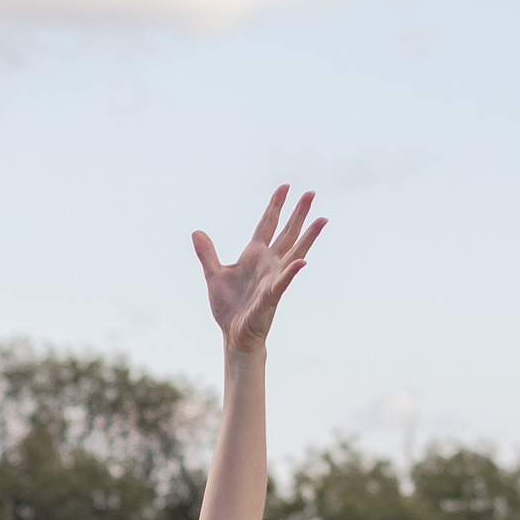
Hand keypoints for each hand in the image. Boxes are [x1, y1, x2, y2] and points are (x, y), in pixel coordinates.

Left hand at [193, 183, 322, 353]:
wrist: (233, 333)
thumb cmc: (228, 307)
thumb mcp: (213, 274)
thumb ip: (207, 253)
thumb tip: (196, 232)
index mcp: (254, 255)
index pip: (267, 224)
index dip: (275, 205)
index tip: (285, 186)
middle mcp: (268, 263)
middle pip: (286, 232)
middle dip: (298, 213)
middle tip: (311, 193)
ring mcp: (273, 278)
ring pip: (294, 252)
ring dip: (308, 237)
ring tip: (322, 220)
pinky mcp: (272, 295)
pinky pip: (283, 282)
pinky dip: (292, 272)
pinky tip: (302, 263)